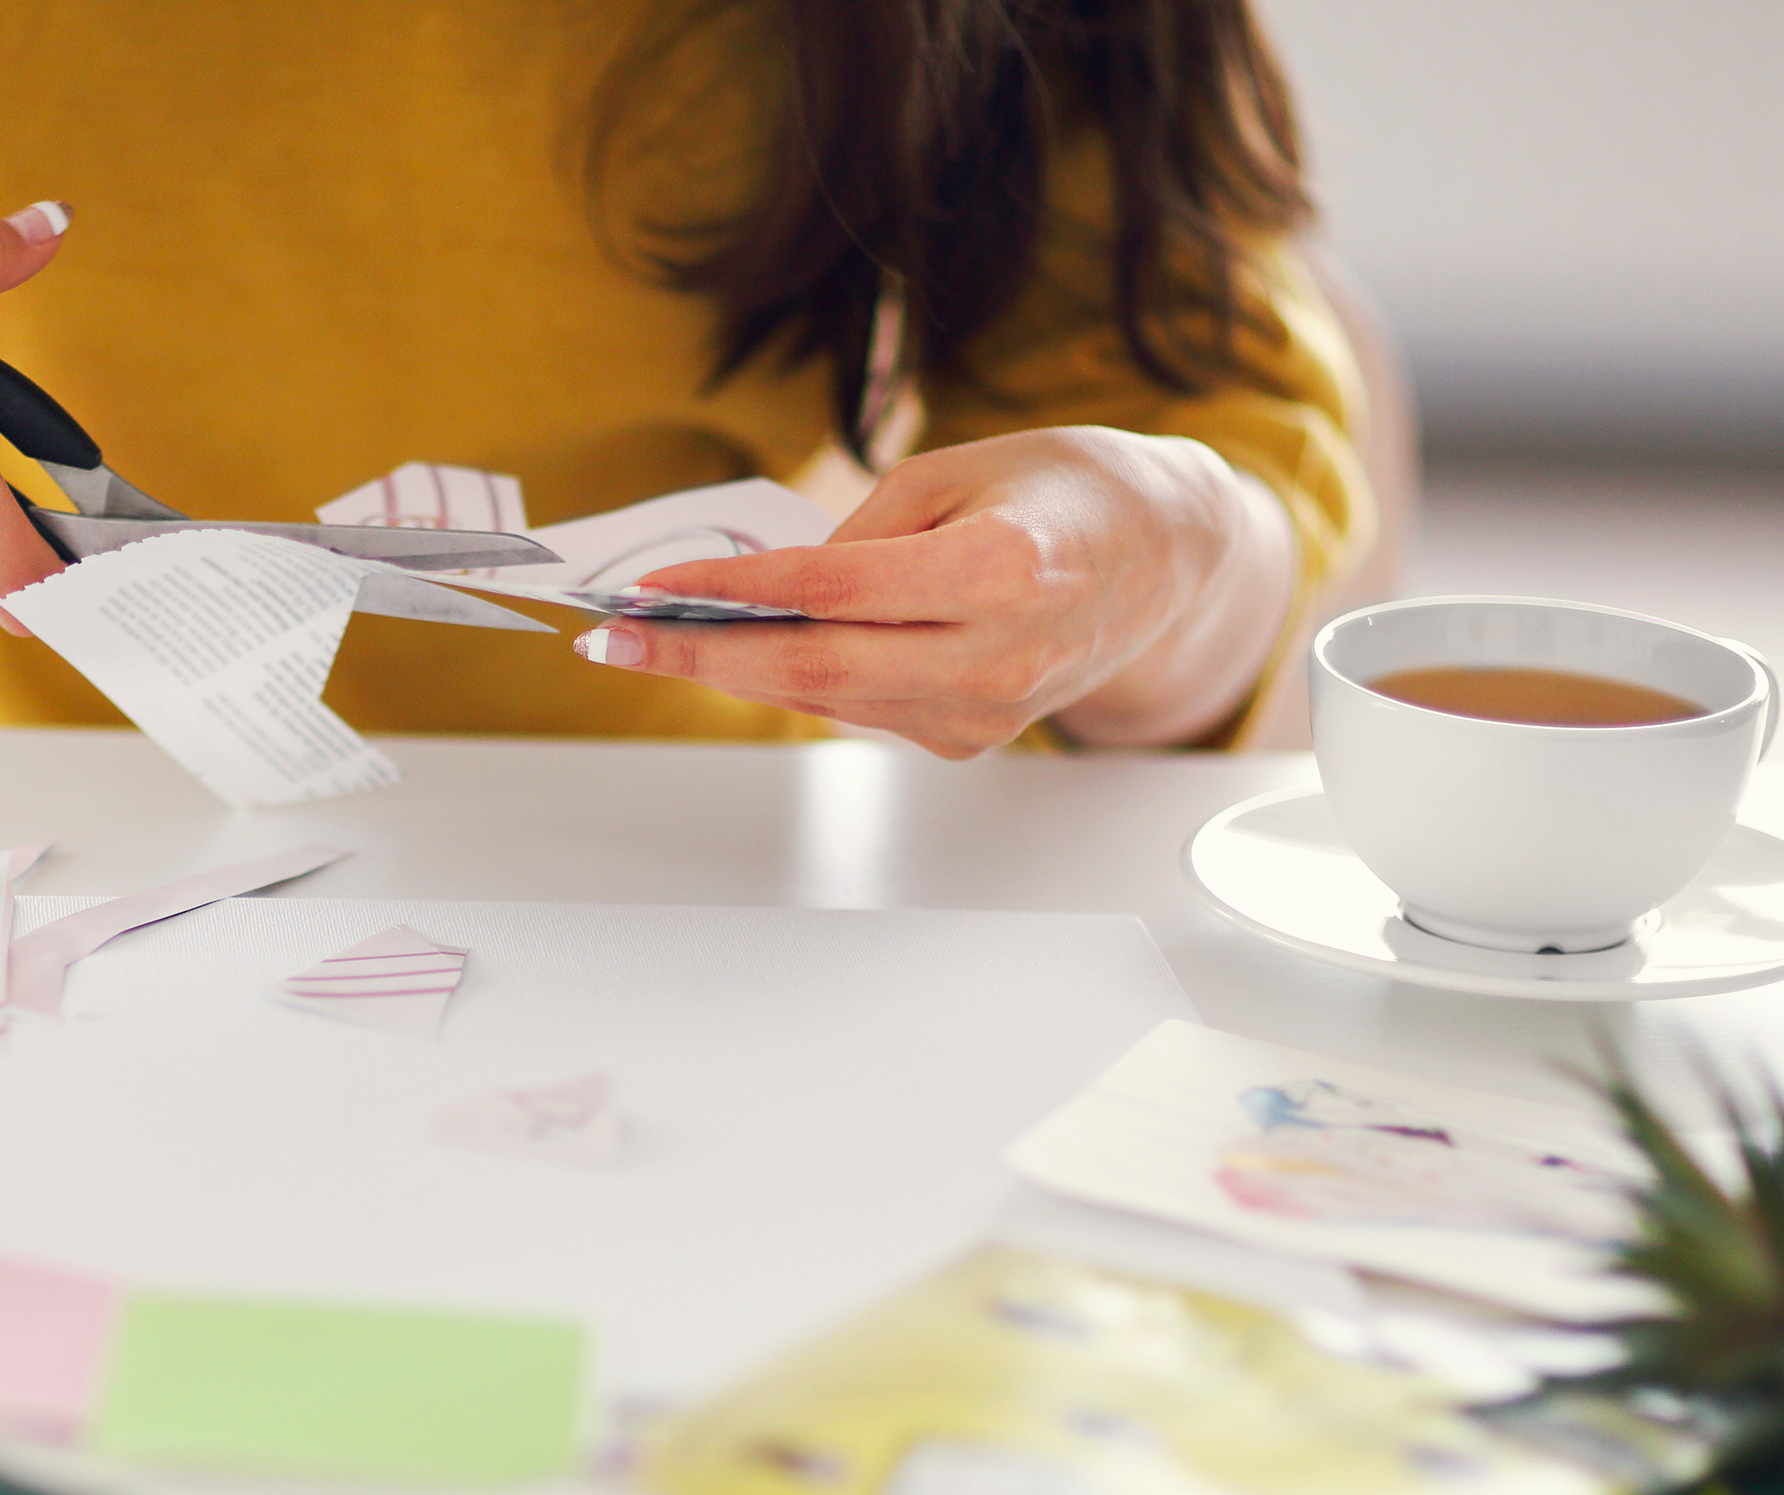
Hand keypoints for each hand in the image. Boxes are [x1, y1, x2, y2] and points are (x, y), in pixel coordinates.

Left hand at [576, 427, 1295, 755]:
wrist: (1169, 557)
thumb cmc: (1066, 491)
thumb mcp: (959, 468)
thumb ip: (859, 533)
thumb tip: (769, 590)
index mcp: (1002, 573)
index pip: (832, 593)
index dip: (730, 594)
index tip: (650, 590)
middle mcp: (997, 657)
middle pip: (816, 672)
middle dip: (701, 658)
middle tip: (614, 644)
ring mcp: (987, 712)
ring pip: (830, 702)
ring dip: (735, 673)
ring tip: (652, 645)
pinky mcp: (974, 738)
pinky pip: (863, 709)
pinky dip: (799, 681)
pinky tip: (744, 654)